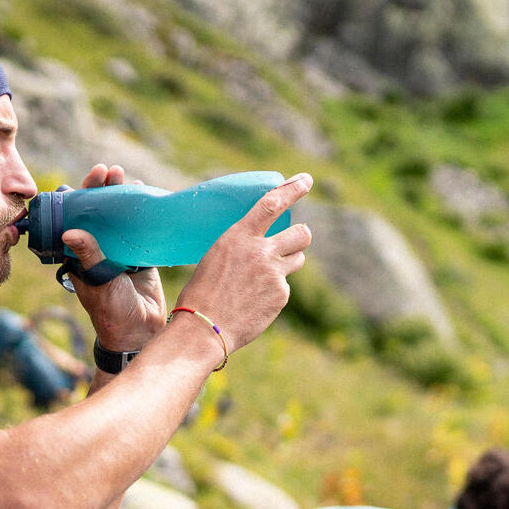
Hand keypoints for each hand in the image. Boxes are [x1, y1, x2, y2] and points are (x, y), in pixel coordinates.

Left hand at [60, 164, 166, 351]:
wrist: (140, 332)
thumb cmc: (110, 312)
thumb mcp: (97, 282)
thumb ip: (88, 255)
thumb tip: (70, 230)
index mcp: (78, 255)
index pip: (73, 220)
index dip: (75, 200)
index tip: (78, 184)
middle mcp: (97, 248)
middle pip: (97, 212)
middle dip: (100, 189)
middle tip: (105, 171)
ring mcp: (119, 249)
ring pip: (118, 215)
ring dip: (120, 195)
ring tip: (123, 175)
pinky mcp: (140, 253)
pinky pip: (139, 227)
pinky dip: (140, 210)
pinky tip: (144, 192)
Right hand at [173, 172, 312, 353]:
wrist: (203, 329)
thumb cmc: (201, 294)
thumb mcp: (216, 258)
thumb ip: (243, 248)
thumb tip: (261, 247)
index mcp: (238, 236)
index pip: (272, 203)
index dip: (292, 189)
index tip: (306, 180)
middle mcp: (261, 251)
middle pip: (301, 233)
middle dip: (301, 235)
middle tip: (294, 240)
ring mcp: (274, 274)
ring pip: (297, 259)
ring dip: (288, 263)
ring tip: (265, 277)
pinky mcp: (281, 296)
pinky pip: (285, 287)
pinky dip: (273, 292)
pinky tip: (254, 302)